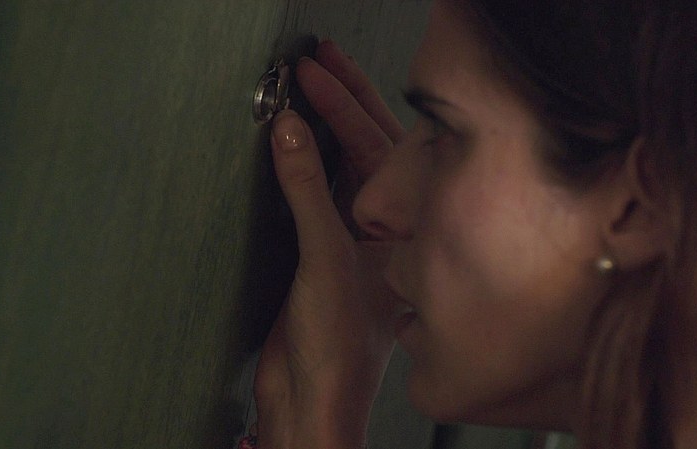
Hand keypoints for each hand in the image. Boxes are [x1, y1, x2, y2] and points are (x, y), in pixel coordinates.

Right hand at [253, 41, 404, 448]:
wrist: (310, 402)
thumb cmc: (341, 350)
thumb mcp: (326, 259)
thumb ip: (309, 193)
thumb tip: (292, 131)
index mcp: (403, 227)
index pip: (376, 147)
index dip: (344, 106)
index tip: (314, 74)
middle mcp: (386, 229)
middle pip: (368, 150)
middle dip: (343, 104)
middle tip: (318, 62)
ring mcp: (354, 240)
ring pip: (344, 169)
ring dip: (326, 130)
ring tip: (310, 88)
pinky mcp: (322, 254)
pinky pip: (317, 194)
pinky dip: (305, 164)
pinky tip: (296, 144)